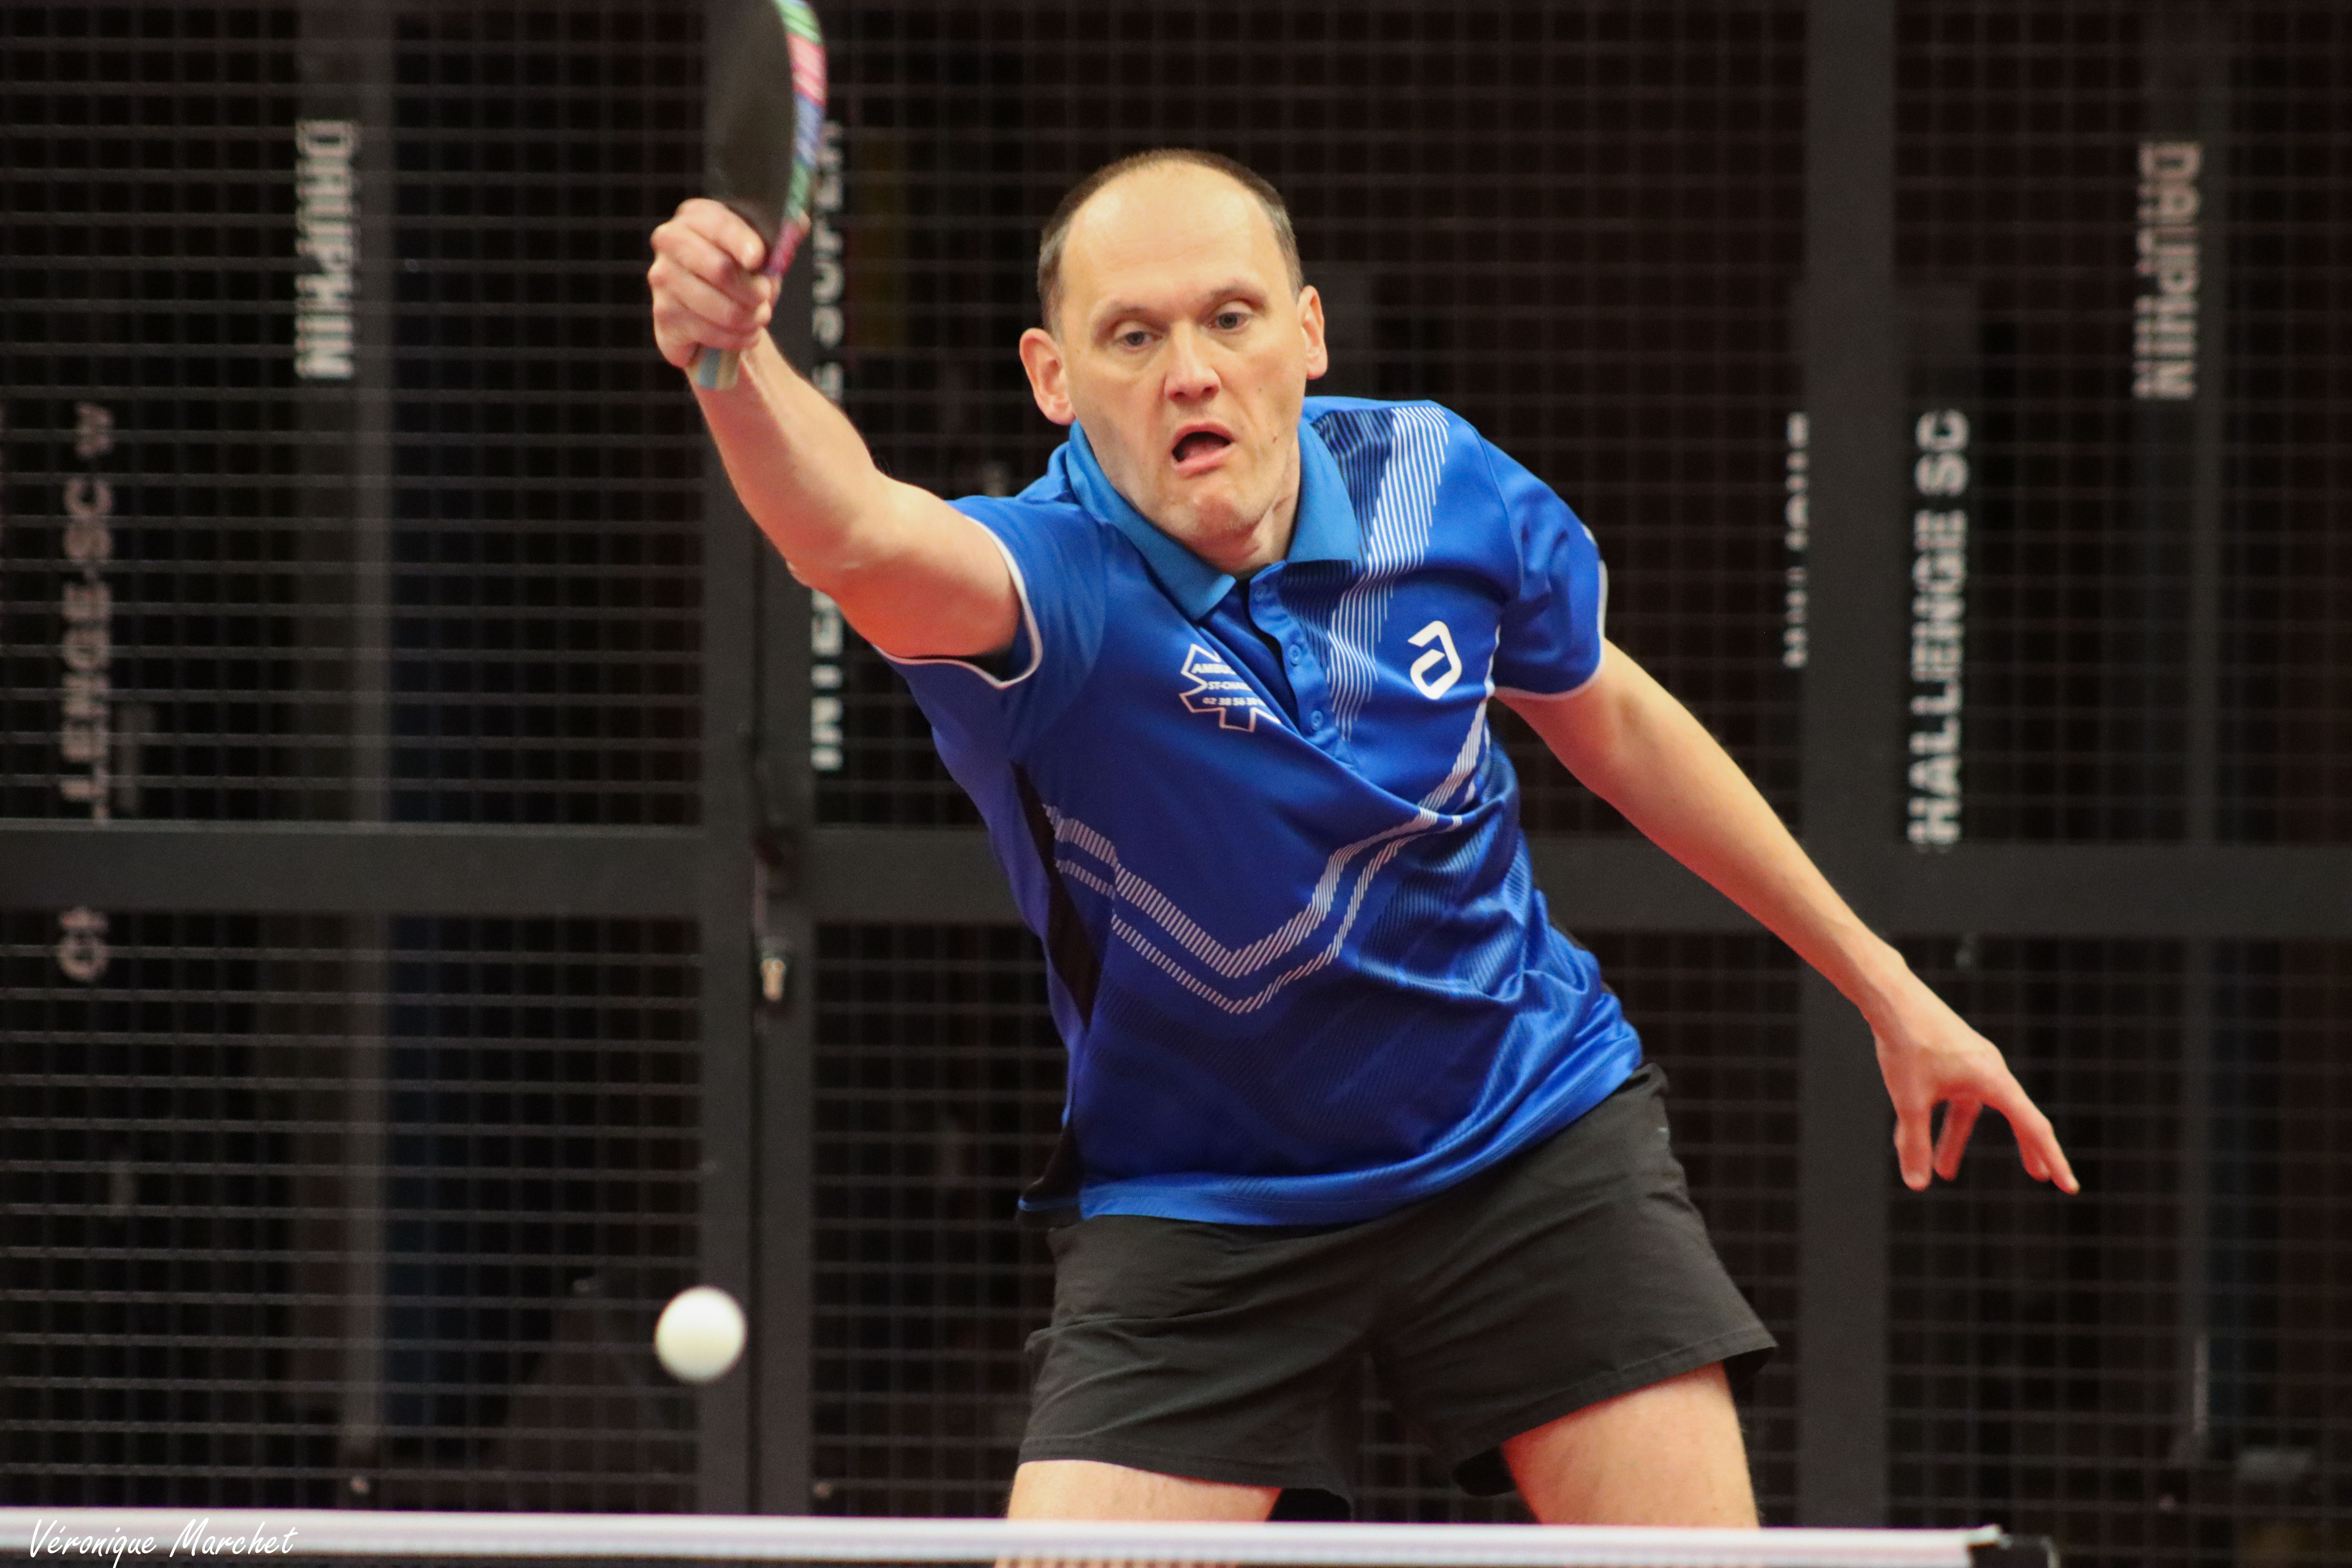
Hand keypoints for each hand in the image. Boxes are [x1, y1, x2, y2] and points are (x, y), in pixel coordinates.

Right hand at [646, 197, 774, 370]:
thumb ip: (782, 233)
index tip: (758, 259)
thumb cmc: (744, 272)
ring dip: (749, 319)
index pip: (720, 226)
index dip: (742, 243)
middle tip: (765, 297)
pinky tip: (745, 334)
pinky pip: (710, 333)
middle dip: (754, 291)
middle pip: (720, 269)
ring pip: (719, 308)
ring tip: (759, 317)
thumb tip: (797, 222)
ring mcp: (662, 279)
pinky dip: (737, 339)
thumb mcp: (765, 248)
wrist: (719, 309)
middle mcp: (670, 242)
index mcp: (696, 216)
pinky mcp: (663, 316)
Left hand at [1869, 972, 2079, 1194]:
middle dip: (2023, 1149)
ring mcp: (1971, 1061)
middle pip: (2014, 1117)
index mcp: (1994, 1080)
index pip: (2033, 1127)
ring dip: (1955, 1139)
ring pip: (1969, 1110)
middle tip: (2038, 1176)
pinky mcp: (1950, 1056)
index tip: (2068, 1186)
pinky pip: (1950, 1095)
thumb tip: (1917, 1186)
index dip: (2052, 1158)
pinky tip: (1909, 1137)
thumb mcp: (1910, 1100)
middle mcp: (1990, 1069)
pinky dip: (1935, 1117)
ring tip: (1944, 1173)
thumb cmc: (1906, 1045)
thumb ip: (1915, 1143)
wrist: (1890, 997)